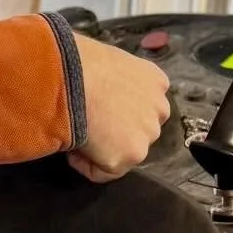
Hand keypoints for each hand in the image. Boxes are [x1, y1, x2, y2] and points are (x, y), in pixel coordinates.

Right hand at [68, 35, 169, 182]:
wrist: (72, 77)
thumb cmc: (80, 62)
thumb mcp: (110, 61)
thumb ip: (118, 80)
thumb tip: (101, 92)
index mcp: (156, 82)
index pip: (143, 104)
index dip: (118, 109)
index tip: (96, 107)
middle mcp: (160, 109)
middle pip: (138, 129)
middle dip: (115, 130)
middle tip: (88, 122)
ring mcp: (148, 135)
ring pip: (124, 151)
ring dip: (103, 148)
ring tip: (78, 134)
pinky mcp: (130, 156)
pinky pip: (104, 171)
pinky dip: (87, 164)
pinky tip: (73, 147)